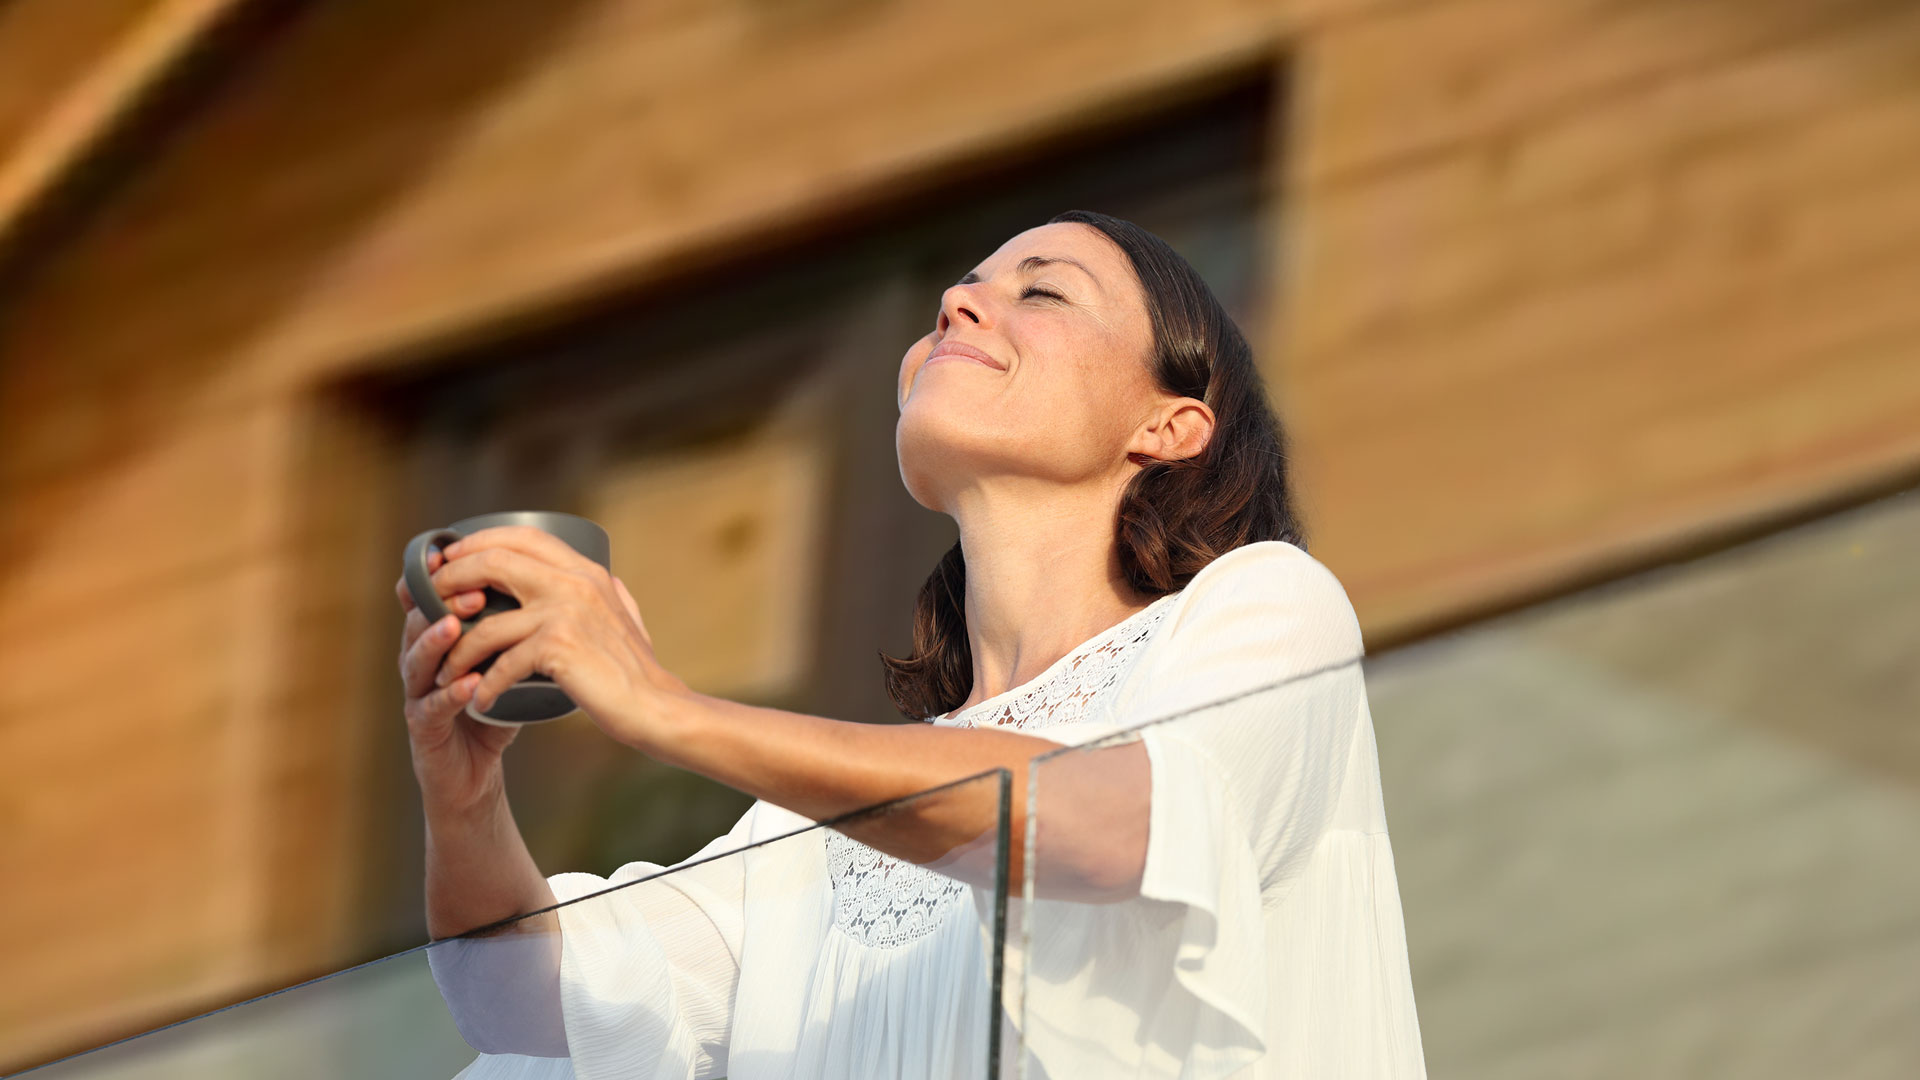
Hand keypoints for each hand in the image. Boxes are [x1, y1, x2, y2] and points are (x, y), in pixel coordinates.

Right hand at [396, 547, 521, 815]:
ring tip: (456, 626)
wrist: (476, 773)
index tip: (466, 553)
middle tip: (473, 589)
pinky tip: (468, 685)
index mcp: (438, 636)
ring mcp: (416, 693)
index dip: (443, 575)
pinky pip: (431, 707)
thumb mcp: (506, 662)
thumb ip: (519, 626)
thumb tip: (562, 582)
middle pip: (418, 619)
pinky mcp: (422, 728)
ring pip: (416, 659)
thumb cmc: (492, 710)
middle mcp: (420, 659)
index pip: (431, 596)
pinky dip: (449, 694)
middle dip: (442, 601)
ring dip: (436, 641)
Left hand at [425, 526, 684, 749]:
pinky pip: (501, 663)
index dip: (477, 542)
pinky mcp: (558, 647)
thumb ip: (607, 592)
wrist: (656, 706)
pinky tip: (478, 700)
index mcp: (586, 570)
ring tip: (444, 671)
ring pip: (487, 621)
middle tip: (429, 603)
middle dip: (451, 580)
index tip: (449, 560)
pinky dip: (484, 685)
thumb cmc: (637, 669)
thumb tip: (601, 576)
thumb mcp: (625, 614)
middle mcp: (574, 582)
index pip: (521, 536)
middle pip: (493, 561)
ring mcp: (565, 612)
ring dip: (457, 650)